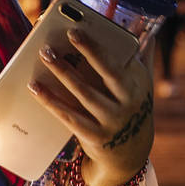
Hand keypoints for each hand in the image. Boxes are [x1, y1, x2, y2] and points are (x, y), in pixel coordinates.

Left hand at [29, 27, 154, 185]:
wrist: (130, 154)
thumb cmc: (132, 109)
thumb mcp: (143, 86)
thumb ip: (143, 59)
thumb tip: (149, 33)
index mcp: (138, 84)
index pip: (116, 61)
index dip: (94, 47)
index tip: (73, 31)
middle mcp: (128, 102)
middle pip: (105, 73)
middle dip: (84, 53)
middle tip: (62, 37)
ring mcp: (112, 121)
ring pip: (83, 93)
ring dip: (63, 72)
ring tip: (45, 55)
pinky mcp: (95, 137)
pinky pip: (69, 116)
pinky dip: (51, 101)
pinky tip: (36, 88)